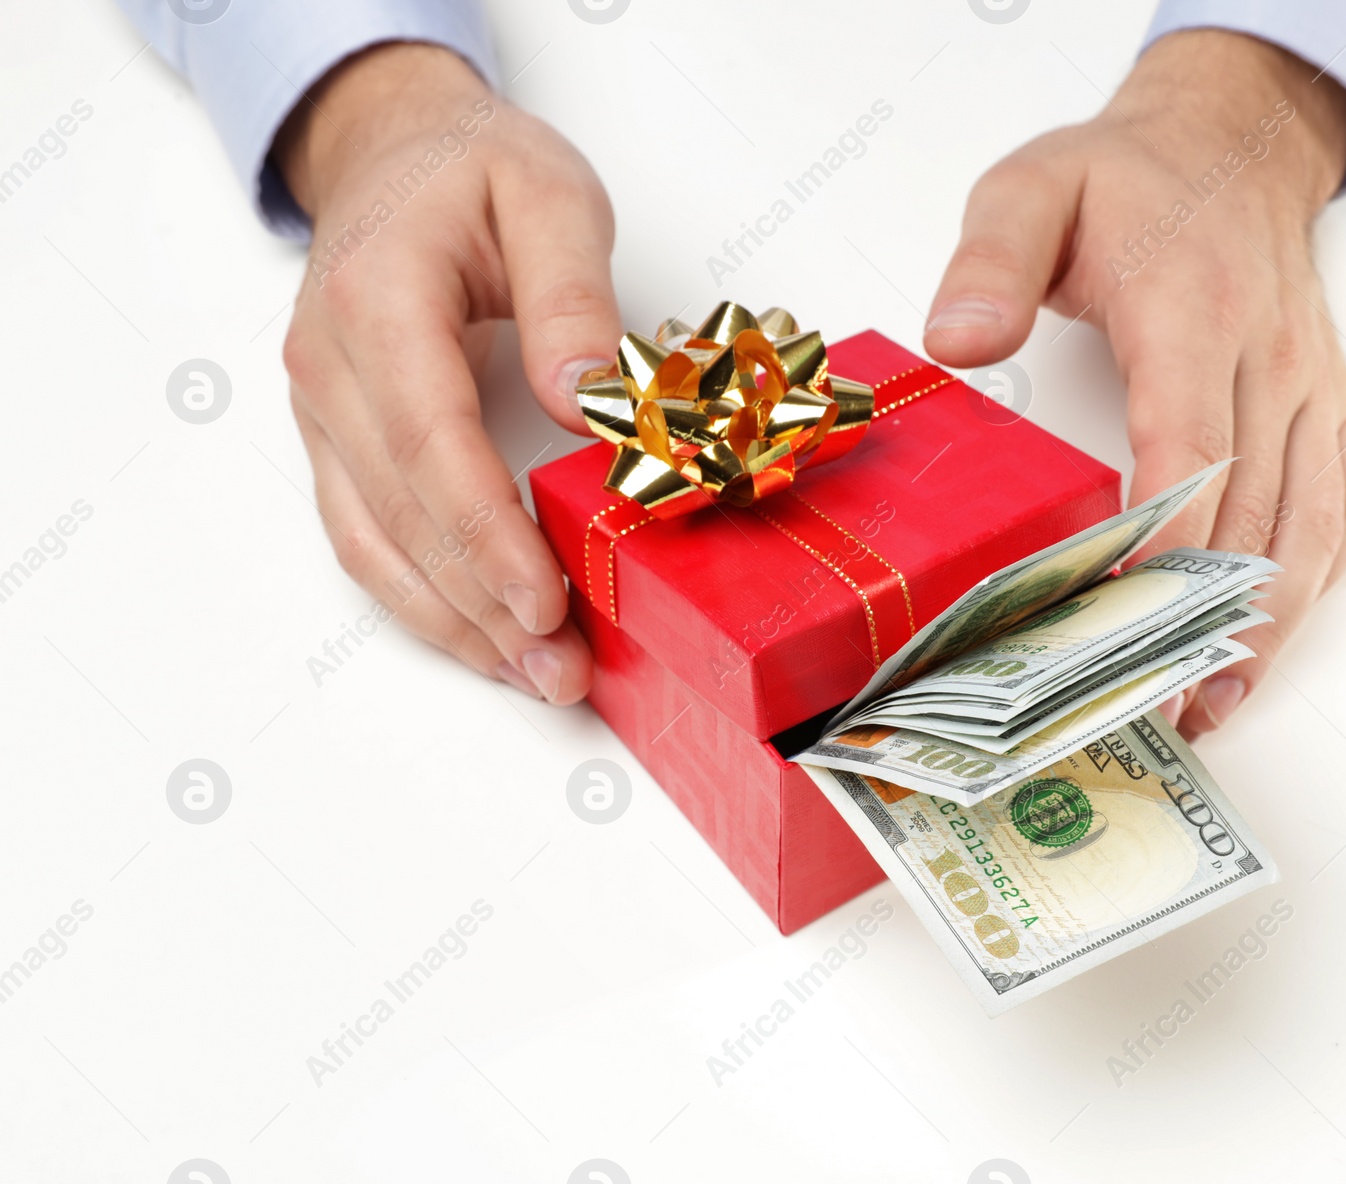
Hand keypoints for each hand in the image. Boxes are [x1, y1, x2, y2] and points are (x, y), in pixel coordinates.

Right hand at [275, 42, 616, 703]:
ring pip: (373, 544)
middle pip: (401, 512)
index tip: (542, 599)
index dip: (483, 532)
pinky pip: (368, 537)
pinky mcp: (337, 441)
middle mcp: (329, 366)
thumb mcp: (547, 194)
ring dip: (452, 623)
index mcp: (377, 298)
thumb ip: (569, 293)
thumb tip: (583, 397)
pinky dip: (425, 599)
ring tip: (535, 676)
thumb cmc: (472, 170)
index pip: (427, 440)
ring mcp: (323, 411)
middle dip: (482, 604)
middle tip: (561, 670)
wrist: (393, 153)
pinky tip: (485, 638)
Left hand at [925, 30, 1345, 739]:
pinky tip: (1275, 638)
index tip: (1118, 622)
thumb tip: (958, 340)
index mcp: (1190, 313)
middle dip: (1200, 618)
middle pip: (1247, 512)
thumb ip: (991, 261)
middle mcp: (1264, 360)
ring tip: (1213, 705)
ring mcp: (1306, 389)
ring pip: (1306, 527)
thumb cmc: (1128, 179)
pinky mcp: (1327, 408)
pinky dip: (1314, 582)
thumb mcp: (1035, 188)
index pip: (1184, 448)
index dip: (1158, 544)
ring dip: (1267, 624)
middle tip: (1150, 705)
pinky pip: (1342, 506)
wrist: (1235, 142)